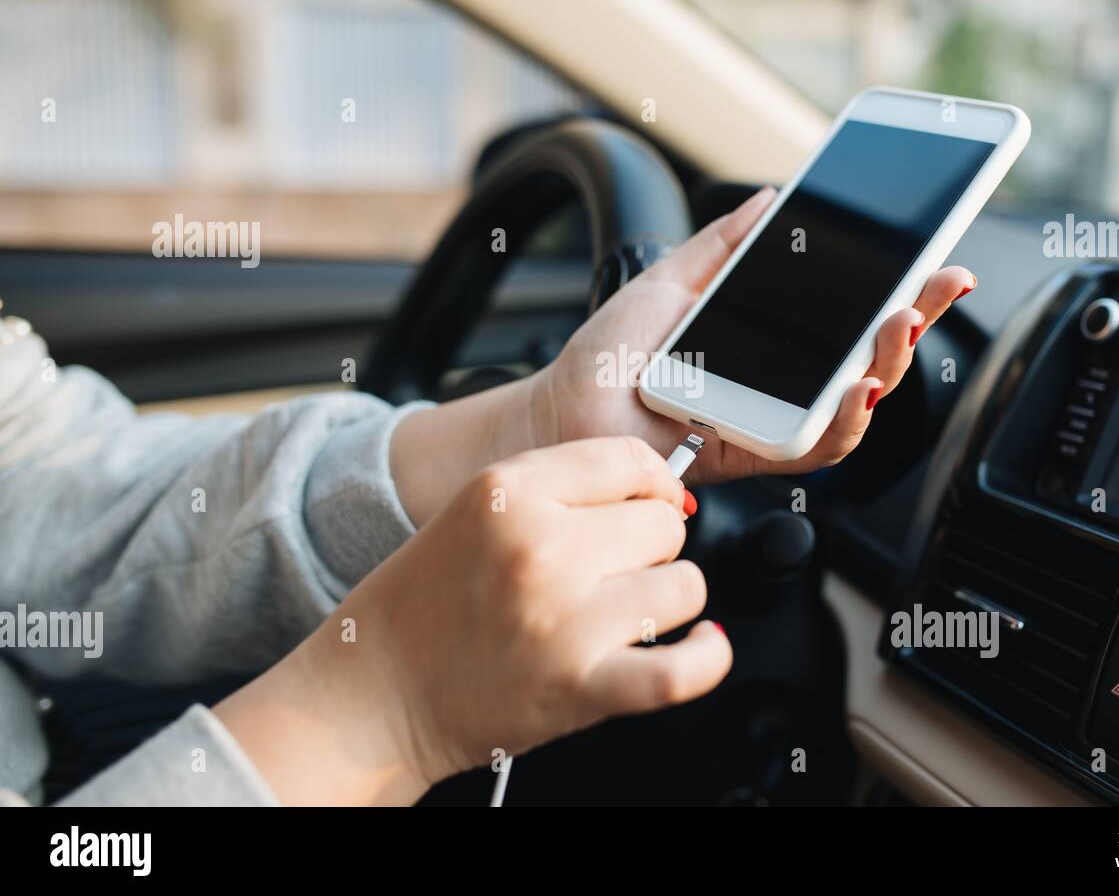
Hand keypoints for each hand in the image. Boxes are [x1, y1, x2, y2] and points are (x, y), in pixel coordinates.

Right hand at [215, 437, 729, 804]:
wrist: (373, 695)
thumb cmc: (422, 605)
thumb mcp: (477, 510)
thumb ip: (561, 489)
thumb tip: (662, 490)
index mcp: (509, 492)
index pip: (630, 460)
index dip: (653, 483)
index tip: (651, 503)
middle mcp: (541, 548)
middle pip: (664, 522)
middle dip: (651, 546)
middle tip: (615, 570)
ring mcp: (564, 620)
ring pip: (684, 584)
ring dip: (666, 599)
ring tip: (627, 611)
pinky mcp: (582, 687)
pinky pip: (685, 669)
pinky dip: (708, 657)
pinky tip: (700, 644)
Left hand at [531, 186, 978, 481]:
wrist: (566, 406)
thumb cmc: (612, 355)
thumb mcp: (674, 280)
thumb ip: (726, 244)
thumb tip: (774, 199)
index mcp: (773, 343)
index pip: (851, 318)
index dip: (901, 292)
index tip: (935, 256)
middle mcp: (783, 386)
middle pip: (871, 360)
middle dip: (917, 320)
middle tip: (937, 282)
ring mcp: (773, 422)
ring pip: (856, 406)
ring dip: (889, 365)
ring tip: (899, 324)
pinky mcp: (755, 456)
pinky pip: (815, 447)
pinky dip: (844, 419)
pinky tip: (857, 386)